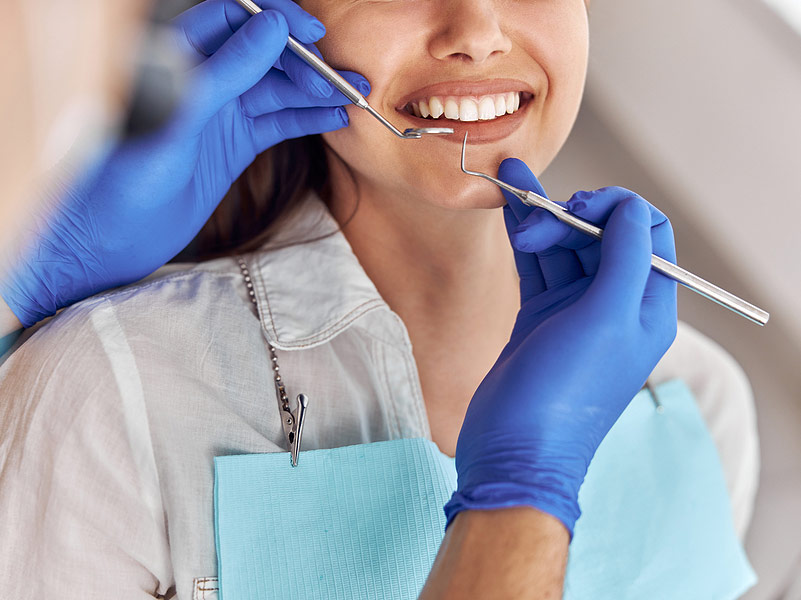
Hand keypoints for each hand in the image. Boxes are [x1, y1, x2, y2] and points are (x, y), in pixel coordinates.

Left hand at [0, 0, 368, 327]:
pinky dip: (307, 120)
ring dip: (316, 91)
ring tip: (354, 95)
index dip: (276, 18)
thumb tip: (273, 28)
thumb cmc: (123, 175)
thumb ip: (225, 70)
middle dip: (306, 61)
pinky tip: (334, 118)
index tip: (311, 32)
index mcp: (178, 58)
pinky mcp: (234, 146)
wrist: (113, 238)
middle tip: (341, 78)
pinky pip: (278, 124)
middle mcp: (203, 80)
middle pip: (265, 53)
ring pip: (278, 89)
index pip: (234, 16)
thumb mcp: (178, 117)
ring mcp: (221, 114)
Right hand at [444, 159, 677, 535]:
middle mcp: (613, 305)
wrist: (514, 450)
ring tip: (509, 182)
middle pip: (600, 235)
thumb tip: (628, 207)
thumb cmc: (564, 394)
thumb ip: (625, 258)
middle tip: (531, 214)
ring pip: (563, 247)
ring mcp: (574, 311)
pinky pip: (536, 265)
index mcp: (646, 307)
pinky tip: (509, 212)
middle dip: (568, 214)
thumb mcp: (607, 321)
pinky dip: (523, 238)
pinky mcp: (539, 317)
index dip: (615, 208)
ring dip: (540, 216)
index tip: (576, 208)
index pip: (646, 232)